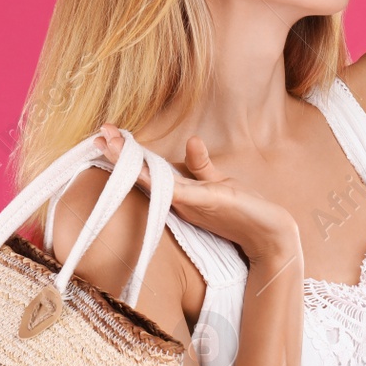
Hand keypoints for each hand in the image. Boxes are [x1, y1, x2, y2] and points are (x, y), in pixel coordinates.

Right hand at [95, 124, 298, 261]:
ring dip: (128, 163)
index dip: (129, 152)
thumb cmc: (244, 210)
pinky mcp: (200, 203)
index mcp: (181, 191)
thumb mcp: (219, 182)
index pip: (149, 168)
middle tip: (97, 135)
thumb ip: (201, 165)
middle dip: (119, 154)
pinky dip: (154, 179)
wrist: (268, 233)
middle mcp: (179, 198)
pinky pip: (172, 190)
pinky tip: (138, 169)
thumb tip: (191, 140)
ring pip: (150, 180)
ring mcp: (187, 202)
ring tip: (107, 144)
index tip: (109, 133)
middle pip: (143, 173)